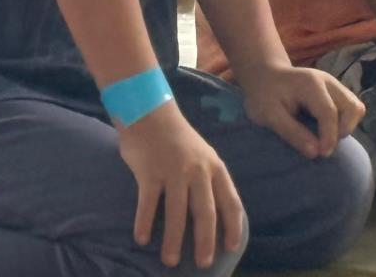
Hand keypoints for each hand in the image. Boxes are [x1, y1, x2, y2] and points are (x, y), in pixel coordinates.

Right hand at [118, 102, 244, 269]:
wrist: (151, 113)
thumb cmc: (179, 140)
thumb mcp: (203, 156)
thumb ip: (209, 182)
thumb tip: (215, 217)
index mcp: (215, 167)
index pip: (230, 201)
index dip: (233, 226)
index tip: (232, 248)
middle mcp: (197, 170)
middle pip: (205, 212)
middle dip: (206, 240)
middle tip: (204, 263)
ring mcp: (173, 171)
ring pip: (176, 213)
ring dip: (173, 240)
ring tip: (171, 261)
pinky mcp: (150, 172)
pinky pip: (149, 203)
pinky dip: (145, 223)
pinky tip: (143, 239)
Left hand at [242, 63, 364, 160]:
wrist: (266, 76)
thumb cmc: (264, 96)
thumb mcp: (269, 115)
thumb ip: (292, 132)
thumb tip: (315, 153)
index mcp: (311, 84)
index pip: (329, 111)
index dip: (329, 136)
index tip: (322, 155)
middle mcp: (328, 82)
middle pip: (352, 107)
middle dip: (343, 131)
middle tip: (324, 146)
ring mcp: (335, 86)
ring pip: (356, 108)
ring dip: (347, 127)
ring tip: (327, 139)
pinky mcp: (337, 92)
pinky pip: (352, 108)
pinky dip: (345, 123)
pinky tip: (327, 131)